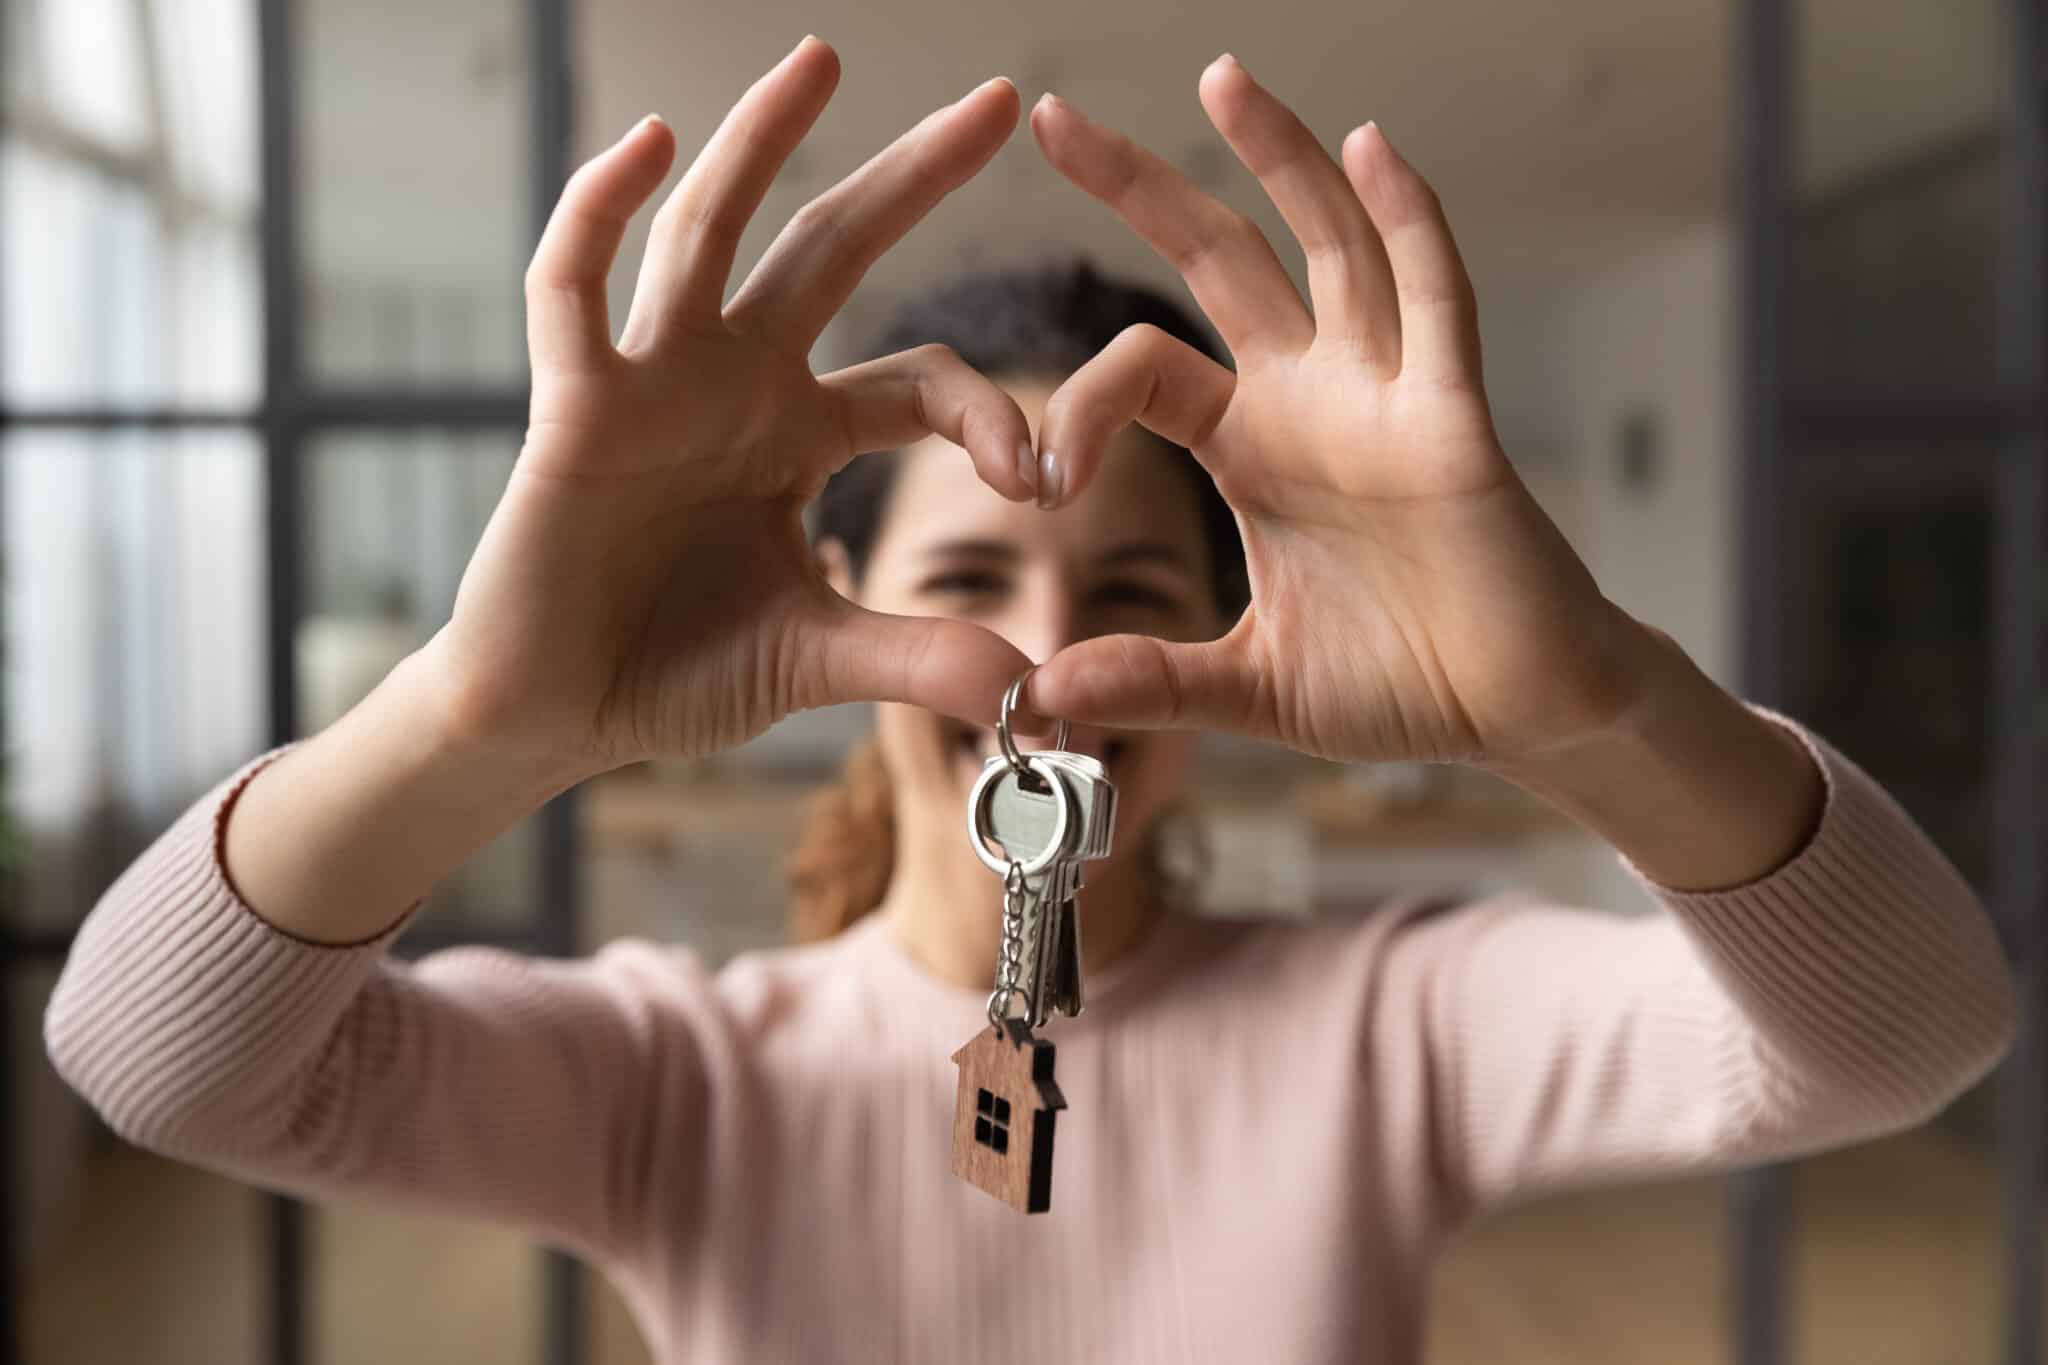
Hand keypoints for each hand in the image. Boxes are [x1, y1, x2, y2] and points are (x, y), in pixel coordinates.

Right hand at [429, 39, 1038, 779]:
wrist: (554, 714)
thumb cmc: (673, 670)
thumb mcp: (816, 659)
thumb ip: (916, 659)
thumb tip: (1030, 686)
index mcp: (801, 434)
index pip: (918, 381)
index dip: (988, 413)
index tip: (1039, 478)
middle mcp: (734, 383)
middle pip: (832, 250)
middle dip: (913, 176)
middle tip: (1000, 99)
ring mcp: (652, 381)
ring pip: (708, 233)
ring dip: (761, 142)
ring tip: (822, 58)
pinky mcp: (573, 404)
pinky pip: (575, 287)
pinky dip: (600, 212)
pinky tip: (647, 141)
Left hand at [1023, 56, 1649, 765]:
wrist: (1518, 714)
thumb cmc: (1402, 683)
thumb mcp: (1251, 686)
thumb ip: (1150, 681)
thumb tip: (1039, 700)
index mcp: (1250, 447)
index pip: (1141, 369)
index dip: (1077, 407)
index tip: (1034, 479)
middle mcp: (1312, 399)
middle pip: (1220, 260)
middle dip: (1141, 188)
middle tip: (1056, 116)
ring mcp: (1387, 396)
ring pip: (1329, 246)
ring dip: (1279, 160)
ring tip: (1221, 78)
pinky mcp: (1456, 419)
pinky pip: (1436, 302)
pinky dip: (1409, 223)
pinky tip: (1371, 148)